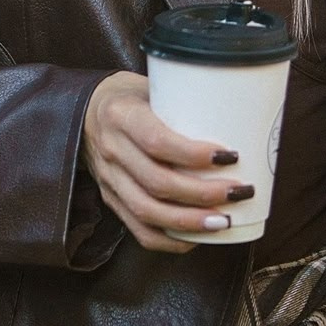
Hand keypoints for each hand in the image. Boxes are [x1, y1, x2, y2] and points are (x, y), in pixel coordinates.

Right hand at [82, 71, 252, 252]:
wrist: (84, 110)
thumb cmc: (130, 95)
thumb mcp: (152, 86)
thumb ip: (184, 102)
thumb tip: (241, 114)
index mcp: (122, 115)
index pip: (157, 141)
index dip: (194, 155)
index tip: (230, 156)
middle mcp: (111, 149)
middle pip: (157, 183)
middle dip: (202, 194)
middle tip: (237, 192)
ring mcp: (109, 178)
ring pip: (147, 211)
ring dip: (189, 222)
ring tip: (223, 221)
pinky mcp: (111, 199)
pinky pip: (138, 229)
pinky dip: (169, 239)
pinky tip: (196, 238)